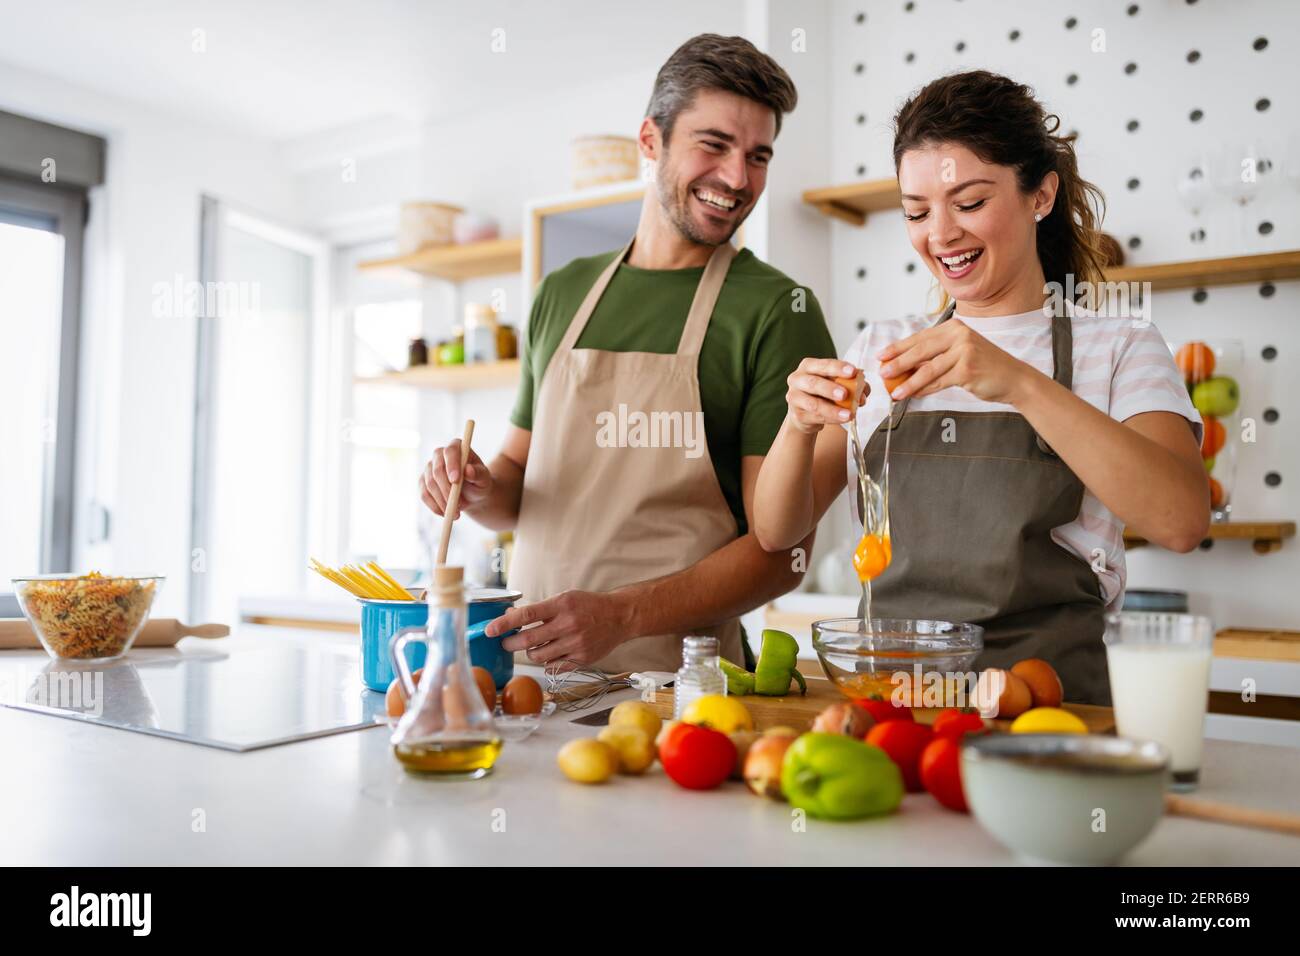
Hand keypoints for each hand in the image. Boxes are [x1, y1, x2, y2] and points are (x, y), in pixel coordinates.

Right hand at [418, 439, 492, 517]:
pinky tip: (445, 513)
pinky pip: (424, 494)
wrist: (472, 494)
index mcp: (457, 447)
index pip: (450, 452)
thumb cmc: (479, 483)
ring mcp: (429, 468)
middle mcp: (440, 454)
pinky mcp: (423, 482)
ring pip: (430, 484)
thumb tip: (468, 470)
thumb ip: (478, 474)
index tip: (455, 480)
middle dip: (447, 489)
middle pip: (437, 469)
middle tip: (459, 505)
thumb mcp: (484, 479)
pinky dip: (434, 506)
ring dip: (442, 501)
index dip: (451, 465)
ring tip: (457, 513)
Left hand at [490, 590, 633, 665]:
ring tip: (533, 646)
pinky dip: (548, 661)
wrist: (619, 616)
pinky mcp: (582, 659)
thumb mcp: (564, 598)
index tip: (489, 630)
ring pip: (538, 656)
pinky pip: (554, 666)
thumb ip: (538, 609)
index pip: (525, 615)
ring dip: (529, 653)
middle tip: (505, 643)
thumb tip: (509, 615)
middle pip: (528, 640)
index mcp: (561, 605)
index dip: (504, 624)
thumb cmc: (588, 605)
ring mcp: (575, 644)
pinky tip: (552, 652)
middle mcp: (568, 625)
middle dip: (510, 643)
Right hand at [784, 358, 868, 434]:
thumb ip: (852, 384)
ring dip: (832, 410)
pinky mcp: (797, 415)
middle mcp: (797, 379)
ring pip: (813, 404)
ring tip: (848, 414)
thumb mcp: (837, 383)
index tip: (853, 371)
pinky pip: (815, 418)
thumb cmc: (823, 392)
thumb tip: (864, 390)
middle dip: (830, 388)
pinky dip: (831, 419)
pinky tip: (842, 419)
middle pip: (813, 383)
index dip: (838, 367)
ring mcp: (794, 398)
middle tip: (845, 394)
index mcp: (808, 366)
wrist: (807, 412)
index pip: (823, 365)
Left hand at [877, 319, 1036, 404]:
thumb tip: (905, 369)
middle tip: (882, 371)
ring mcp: (964, 351)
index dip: (899, 347)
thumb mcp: (960, 354)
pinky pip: (939, 382)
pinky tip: (912, 395)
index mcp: (955, 328)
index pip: (921, 337)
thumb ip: (936, 357)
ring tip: (894, 391)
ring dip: (908, 381)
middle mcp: (960, 335)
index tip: (882, 355)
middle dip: (898, 362)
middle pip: (921, 350)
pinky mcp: (967, 369)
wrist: (1013, 378)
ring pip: (928, 368)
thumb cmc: (985, 367)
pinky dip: (924, 389)